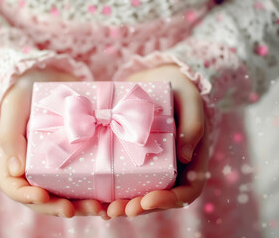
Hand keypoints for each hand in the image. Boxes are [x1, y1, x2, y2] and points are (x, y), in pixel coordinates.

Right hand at [0, 68, 109, 218]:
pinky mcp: (78, 157)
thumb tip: (16, 170)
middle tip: (74, 210)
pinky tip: (110, 195)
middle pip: (44, 197)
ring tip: (98, 208)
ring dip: (81, 205)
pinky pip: (85, 179)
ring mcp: (58, 163)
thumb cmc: (25, 91)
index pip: (14, 186)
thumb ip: (10, 136)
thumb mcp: (13, 108)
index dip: (26, 197)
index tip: (42, 196)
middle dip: (59, 207)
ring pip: (67, 194)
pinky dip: (96, 190)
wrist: (48, 75)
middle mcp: (36, 166)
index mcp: (15, 159)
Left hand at [107, 64, 207, 216]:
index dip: (168, 201)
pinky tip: (96, 192)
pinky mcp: (133, 156)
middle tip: (115, 211)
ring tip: (103, 208)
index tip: (147, 201)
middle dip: (137, 208)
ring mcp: (151, 164)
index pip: (186, 191)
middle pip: (158, 199)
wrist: (160, 79)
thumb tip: (186, 156)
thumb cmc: (181, 90)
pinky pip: (124, 176)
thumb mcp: (191, 101)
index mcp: (191, 161)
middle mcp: (172, 168)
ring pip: (139, 193)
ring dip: (122, 204)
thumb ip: (194, 124)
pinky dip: (112, 187)